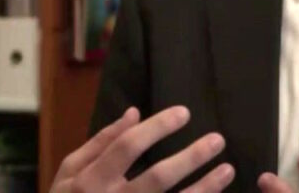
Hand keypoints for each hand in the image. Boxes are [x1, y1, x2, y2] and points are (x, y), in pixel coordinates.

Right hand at [50, 106, 234, 192]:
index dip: (158, 127)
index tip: (185, 113)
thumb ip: (101, 142)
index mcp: (92, 180)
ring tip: (228, 170)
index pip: (128, 146)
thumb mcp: (70, 172)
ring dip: (204, 189)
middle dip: (190, 158)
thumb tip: (135, 113)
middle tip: (218, 140)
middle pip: (158, 178)